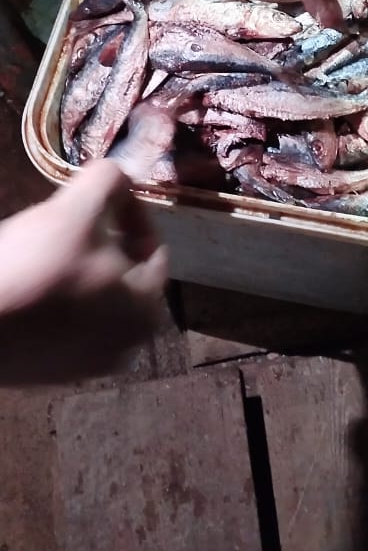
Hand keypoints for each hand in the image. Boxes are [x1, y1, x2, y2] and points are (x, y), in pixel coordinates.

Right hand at [0, 161, 166, 382]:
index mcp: (146, 310)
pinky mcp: (54, 373)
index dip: (129, 212)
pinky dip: (59, 299)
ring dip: (80, 269)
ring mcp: (89, 365)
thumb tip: (120, 177)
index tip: (101, 195)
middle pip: (125, 275)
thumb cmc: (34, 267)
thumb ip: (109, 181)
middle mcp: (128, 346)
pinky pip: (69, 323)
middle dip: (103, 242)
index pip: (153, 247)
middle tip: (72, 221)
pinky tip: (32, 281)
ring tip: (49, 248)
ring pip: (96, 299)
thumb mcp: (76, 208)